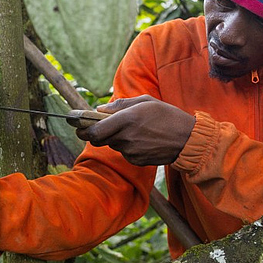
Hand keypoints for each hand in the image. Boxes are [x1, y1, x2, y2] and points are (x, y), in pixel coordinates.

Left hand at [75, 95, 194, 165]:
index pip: (94, 131)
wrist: (187, 139)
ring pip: (112, 144)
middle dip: (96, 132)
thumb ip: (119, 105)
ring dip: (115, 137)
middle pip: (99, 139)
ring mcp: (131, 151)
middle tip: (99, 125)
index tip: (76, 125)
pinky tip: (142, 139)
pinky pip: (124, 152)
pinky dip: (127, 146)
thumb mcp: (144, 101)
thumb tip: (99, 110)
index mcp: (127, 119)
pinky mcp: (136, 161)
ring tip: (134, 129)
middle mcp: (126, 137)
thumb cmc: (166, 115)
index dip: (82, 129)